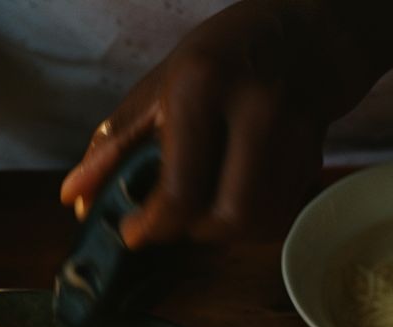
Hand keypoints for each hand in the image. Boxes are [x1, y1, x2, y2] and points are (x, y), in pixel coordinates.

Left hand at [59, 0, 363, 249]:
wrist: (310, 27)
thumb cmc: (225, 54)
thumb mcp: (159, 87)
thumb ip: (114, 145)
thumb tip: (75, 198)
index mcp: (202, 88)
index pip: (180, 191)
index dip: (153, 227)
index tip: (135, 233)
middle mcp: (255, 110)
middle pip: (227, 218)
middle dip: (194, 232)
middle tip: (176, 219)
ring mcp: (294, 132)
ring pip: (258, 222)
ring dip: (226, 230)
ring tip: (207, 204)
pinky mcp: (317, 153)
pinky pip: (281, 212)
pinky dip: (254, 219)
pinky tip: (239, 193)